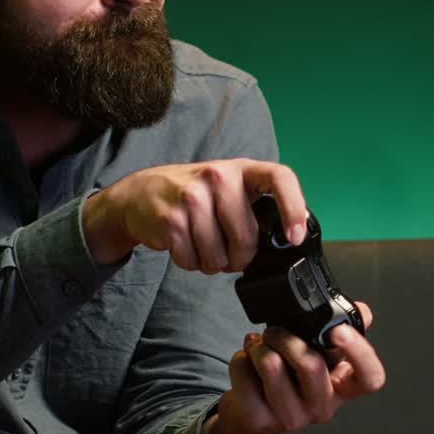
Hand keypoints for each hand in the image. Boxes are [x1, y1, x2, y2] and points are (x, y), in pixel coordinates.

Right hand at [82, 158, 305, 269]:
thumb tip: (285, 240)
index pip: (279, 178)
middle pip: (246, 238)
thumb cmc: (192, 194)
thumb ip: (253, 206)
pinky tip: (184, 246)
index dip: (293, 208)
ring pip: (217, 257)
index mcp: (240, 169)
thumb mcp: (226, 187)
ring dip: (211, 263)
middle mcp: (217, 177)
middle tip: (229, 255)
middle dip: (239, 259)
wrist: (139, 193)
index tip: (294, 237)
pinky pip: (192, 261)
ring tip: (201, 246)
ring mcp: (192, 198)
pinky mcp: (170, 220)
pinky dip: (190, 263)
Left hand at [201, 303, 384, 433]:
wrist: (253, 421)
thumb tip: (363, 310)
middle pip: (310, 364)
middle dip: (285, 336)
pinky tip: (247, 363)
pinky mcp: (259, 419)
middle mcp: (323, 406)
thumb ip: (339, 333)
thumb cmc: (289, 382)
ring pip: (271, 364)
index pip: (371, 378)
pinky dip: (240, 357)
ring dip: (259, 345)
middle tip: (274, 332)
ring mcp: (292, 417)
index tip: (338, 330)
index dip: (359, 352)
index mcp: (343, 387)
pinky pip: (243, 370)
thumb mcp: (319, 358)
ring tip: (259, 347)